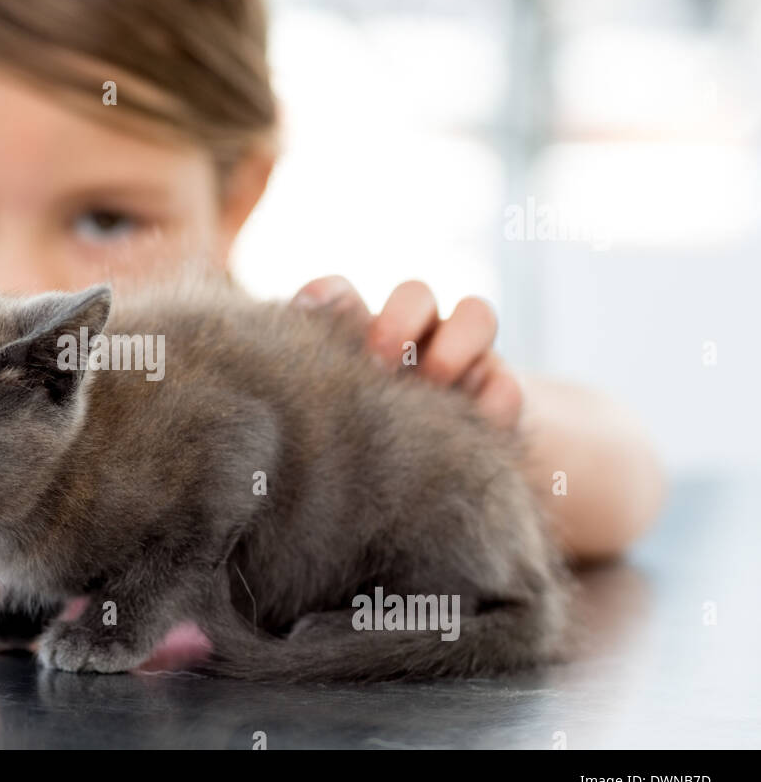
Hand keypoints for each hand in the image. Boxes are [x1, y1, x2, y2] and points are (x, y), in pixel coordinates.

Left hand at [293, 276, 522, 428]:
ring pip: (476, 314)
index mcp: (350, 335)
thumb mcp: (317, 418)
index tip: (311, 318)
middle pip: (416, 294)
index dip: (328, 298)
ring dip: (456, 344)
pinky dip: (493, 400)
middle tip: (381, 361)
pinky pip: (506, 384)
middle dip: (399, 320)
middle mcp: (408, 335)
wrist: (407, 487)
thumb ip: (305, 391)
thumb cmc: (337, 450)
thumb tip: (274, 379)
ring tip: (435, 382)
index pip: (337, 295)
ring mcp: (459, 359)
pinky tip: (476, 421)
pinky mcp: (496, 394)